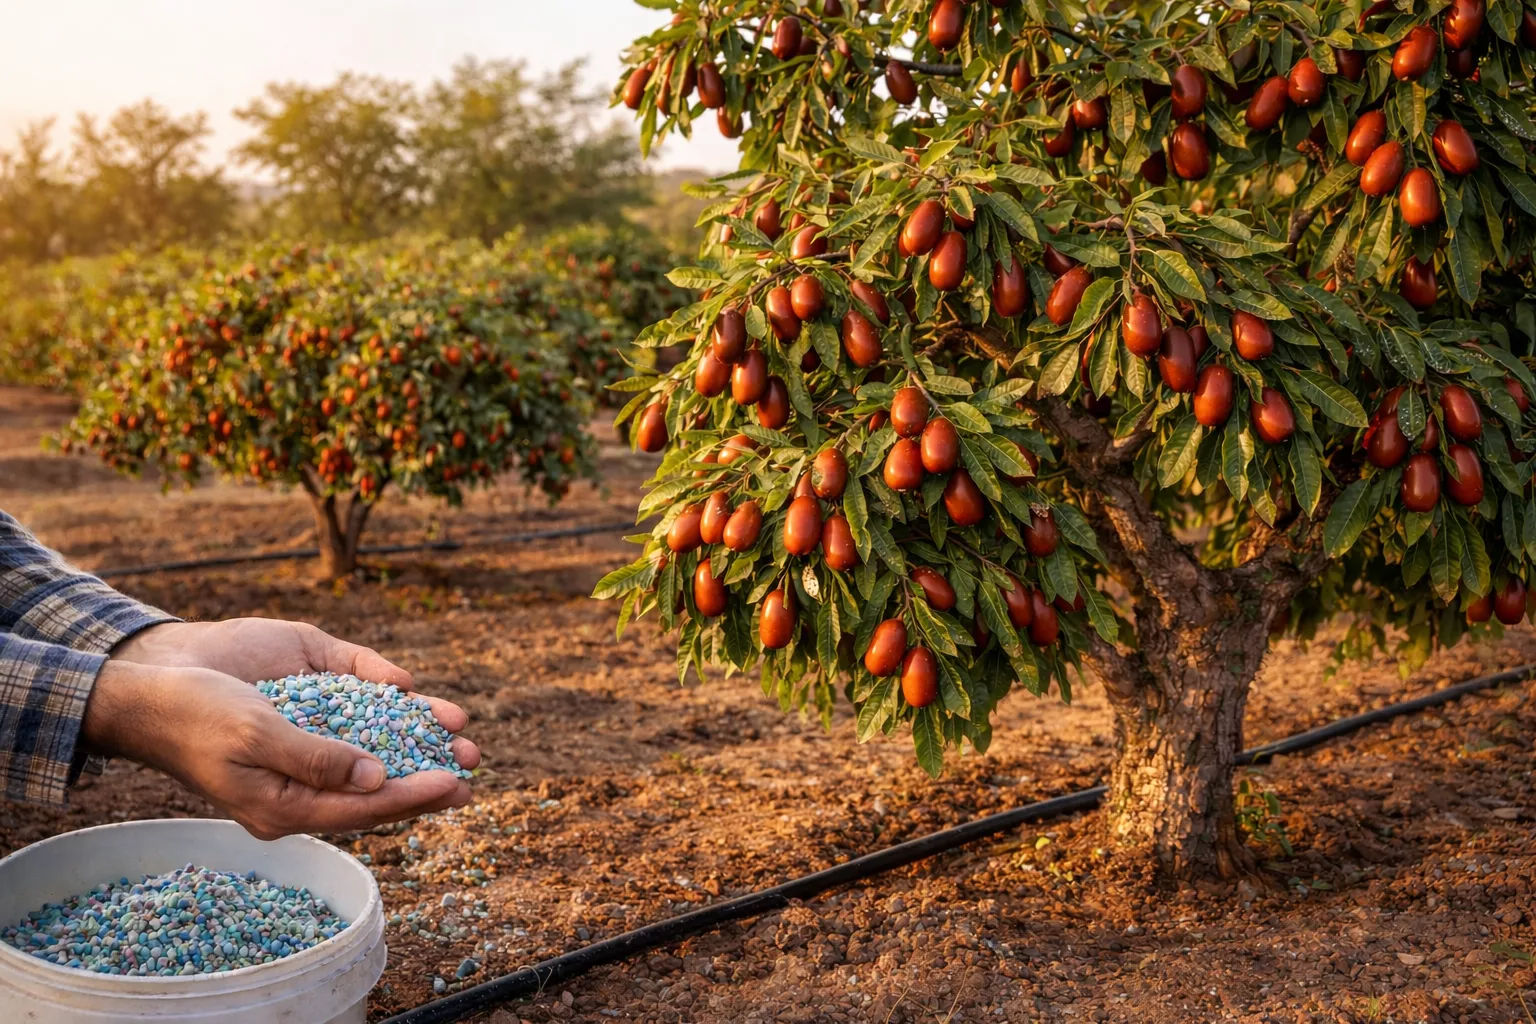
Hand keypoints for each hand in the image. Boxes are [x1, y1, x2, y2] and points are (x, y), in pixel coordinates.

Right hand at [82, 660, 472, 838]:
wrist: (152, 677)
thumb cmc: (195, 712)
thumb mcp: (254, 736)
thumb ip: (315, 758)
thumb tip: (376, 776)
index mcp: (285, 804)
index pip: (362, 807)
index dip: (412, 796)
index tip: (454, 784)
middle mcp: (302, 775)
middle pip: (376, 780)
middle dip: (426, 769)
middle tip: (472, 761)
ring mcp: (306, 734)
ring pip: (373, 739)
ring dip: (416, 731)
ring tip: (460, 728)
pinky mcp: (305, 694)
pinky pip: (352, 696)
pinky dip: (383, 692)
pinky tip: (406, 689)